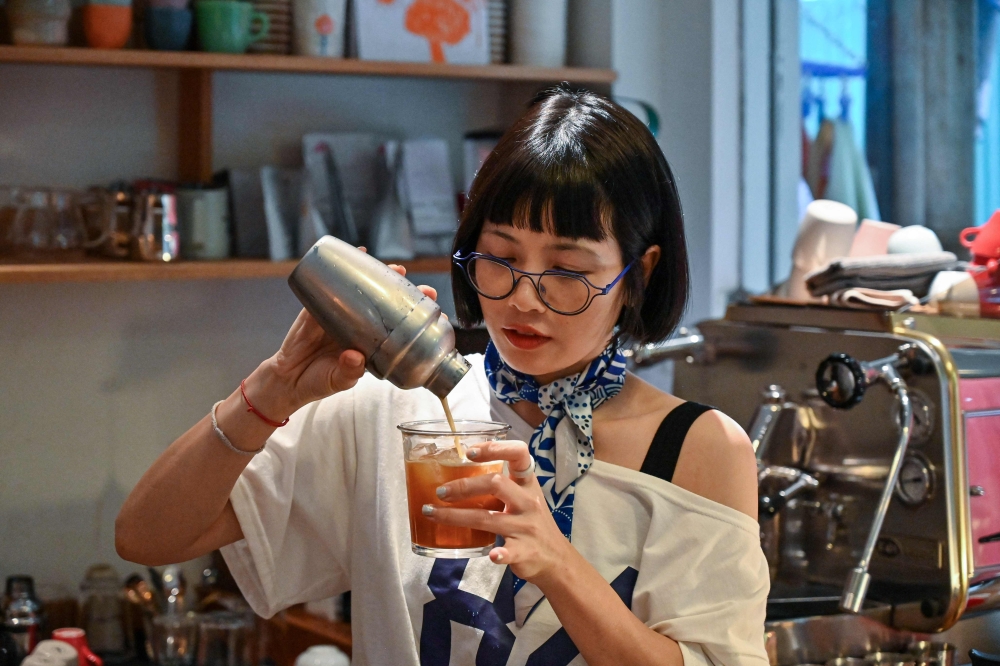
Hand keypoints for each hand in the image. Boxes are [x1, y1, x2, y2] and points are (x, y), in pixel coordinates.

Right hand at [246, 256, 437, 418]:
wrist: (288, 380)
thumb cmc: (318, 381)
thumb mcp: (339, 381)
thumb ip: (349, 372)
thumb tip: (354, 357)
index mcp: (370, 343)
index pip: (397, 328)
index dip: (414, 318)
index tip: (434, 311)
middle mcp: (358, 326)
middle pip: (384, 304)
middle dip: (402, 292)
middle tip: (419, 285)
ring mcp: (339, 314)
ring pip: (361, 291)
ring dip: (378, 277)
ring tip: (395, 268)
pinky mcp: (317, 308)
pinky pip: (330, 286)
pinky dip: (342, 270)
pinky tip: (356, 256)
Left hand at [424, 440, 571, 582]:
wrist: (555, 559)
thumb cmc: (532, 522)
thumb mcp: (524, 497)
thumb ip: (503, 483)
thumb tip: (462, 467)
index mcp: (527, 484)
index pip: (519, 454)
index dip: (495, 448)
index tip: (469, 452)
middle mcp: (528, 502)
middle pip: (496, 484)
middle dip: (464, 486)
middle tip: (440, 492)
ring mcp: (526, 527)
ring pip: (489, 518)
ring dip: (456, 517)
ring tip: (431, 513)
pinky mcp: (525, 552)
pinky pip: (511, 552)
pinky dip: (501, 554)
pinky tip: (492, 556)